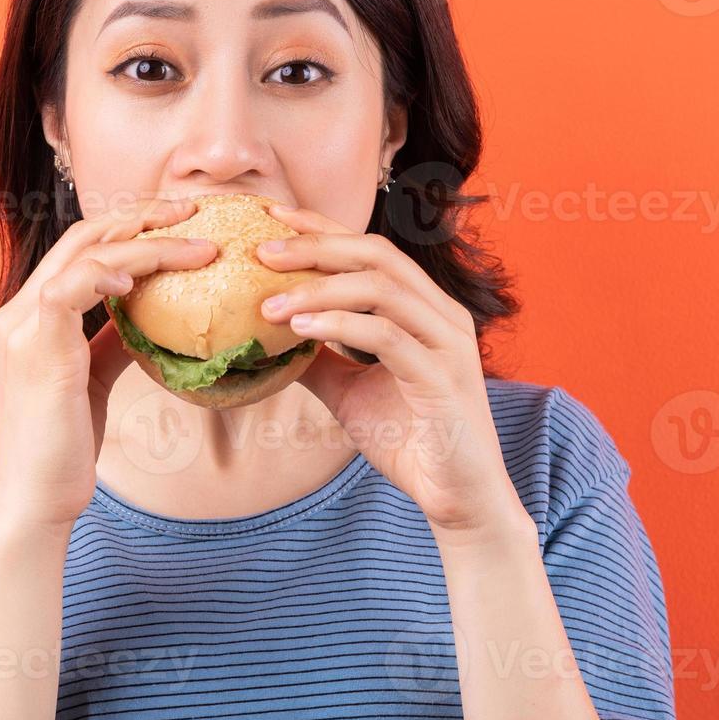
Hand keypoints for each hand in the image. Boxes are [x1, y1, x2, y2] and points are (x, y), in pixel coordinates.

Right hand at [0, 197, 217, 532]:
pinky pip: (74, 285)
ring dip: (148, 242)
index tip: (179, 223)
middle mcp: (17, 311)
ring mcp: (20, 324)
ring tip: (201, 245)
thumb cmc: (64, 450)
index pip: (79, 248)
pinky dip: (114, 271)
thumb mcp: (92, 382)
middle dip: (142, 216)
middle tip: (195, 211)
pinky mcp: (35, 343)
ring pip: (87, 253)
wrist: (34, 500)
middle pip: (82, 235)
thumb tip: (148, 316)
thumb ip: (111, 342)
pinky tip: (146, 278)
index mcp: (28, 316)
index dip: (128, 228)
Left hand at [256, 202, 532, 545]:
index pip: (370, 250)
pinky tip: (301, 328)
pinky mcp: (443, 377)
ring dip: (318, 288)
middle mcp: (443, 314)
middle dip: (316, 245)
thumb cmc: (410, 441)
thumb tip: (266, 338)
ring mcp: (447, 343)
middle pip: (376, 254)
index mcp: (426, 308)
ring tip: (269, 303)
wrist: (456, 499)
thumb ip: (318, 359)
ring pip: (381, 288)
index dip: (322, 229)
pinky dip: (340, 324)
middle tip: (262, 251)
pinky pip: (386, 335)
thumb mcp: (350, 392)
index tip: (271, 220)